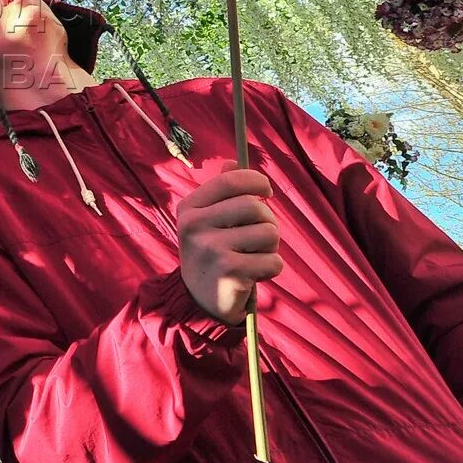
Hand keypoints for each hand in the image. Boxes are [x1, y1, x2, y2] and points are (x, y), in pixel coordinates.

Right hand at [176, 160, 283, 325]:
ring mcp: (211, 249)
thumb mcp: (206, 221)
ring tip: (253, 256)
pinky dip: (271, 269)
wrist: (198, 300)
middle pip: (255, 206)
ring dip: (270, 247)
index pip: (230, 181)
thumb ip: (220, 192)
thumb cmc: (211, 253)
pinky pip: (273, 261)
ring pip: (269, 233)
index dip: (256, 181)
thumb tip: (233, 162)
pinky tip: (253, 274)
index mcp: (189, 208)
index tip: (266, 191)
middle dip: (266, 221)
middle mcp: (195, 226)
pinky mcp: (229, 272)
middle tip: (257, 237)